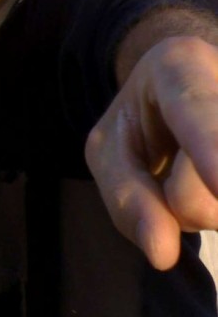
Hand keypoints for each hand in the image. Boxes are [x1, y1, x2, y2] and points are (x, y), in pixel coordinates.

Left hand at [85, 36, 217, 269]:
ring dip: (207, 208)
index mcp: (180, 63)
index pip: (195, 105)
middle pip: (213, 176)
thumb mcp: (109, 150)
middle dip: (184, 201)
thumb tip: (162, 253)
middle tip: (171, 169)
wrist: (181, 90)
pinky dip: (217, 206)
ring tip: (196, 174)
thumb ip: (127, 196)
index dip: (210, 144)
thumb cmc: (139, 120)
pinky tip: (212, 177)